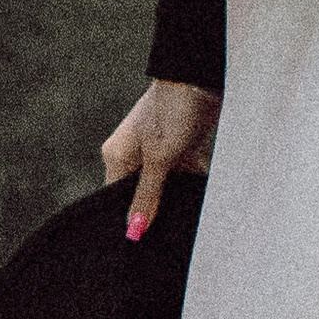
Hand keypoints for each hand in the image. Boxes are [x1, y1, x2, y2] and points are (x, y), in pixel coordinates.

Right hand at [101, 80, 220, 239]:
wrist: (202, 75)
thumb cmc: (174, 110)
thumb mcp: (160, 158)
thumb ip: (148, 195)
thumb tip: (134, 229)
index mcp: (117, 155)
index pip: (116, 199)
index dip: (129, 219)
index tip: (143, 242)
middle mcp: (132, 153)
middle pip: (140, 193)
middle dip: (155, 210)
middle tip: (168, 235)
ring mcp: (155, 149)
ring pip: (163, 185)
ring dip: (175, 196)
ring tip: (186, 218)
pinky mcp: (177, 146)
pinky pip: (181, 175)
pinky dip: (190, 184)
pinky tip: (198, 198)